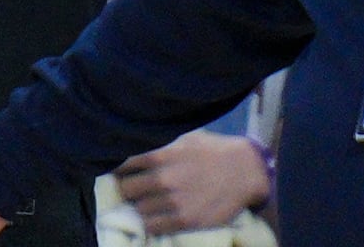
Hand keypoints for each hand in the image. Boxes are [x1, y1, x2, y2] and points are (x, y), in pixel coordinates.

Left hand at [109, 129, 269, 234]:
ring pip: (138, 210)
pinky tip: (159, 216)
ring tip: (151, 203)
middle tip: (136, 190)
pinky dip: (152, 223)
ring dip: (141, 208)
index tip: (120, 172)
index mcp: (160, 153)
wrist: (245, 171)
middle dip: (129, 190)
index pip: (120, 163)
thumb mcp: (183, 138)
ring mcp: (172, 201)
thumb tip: (131, 146)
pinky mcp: (183, 220)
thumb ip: (157, 144)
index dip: (118, 169)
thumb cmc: (212, 151)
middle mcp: (162, 177)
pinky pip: (152, 226)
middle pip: (125, 190)